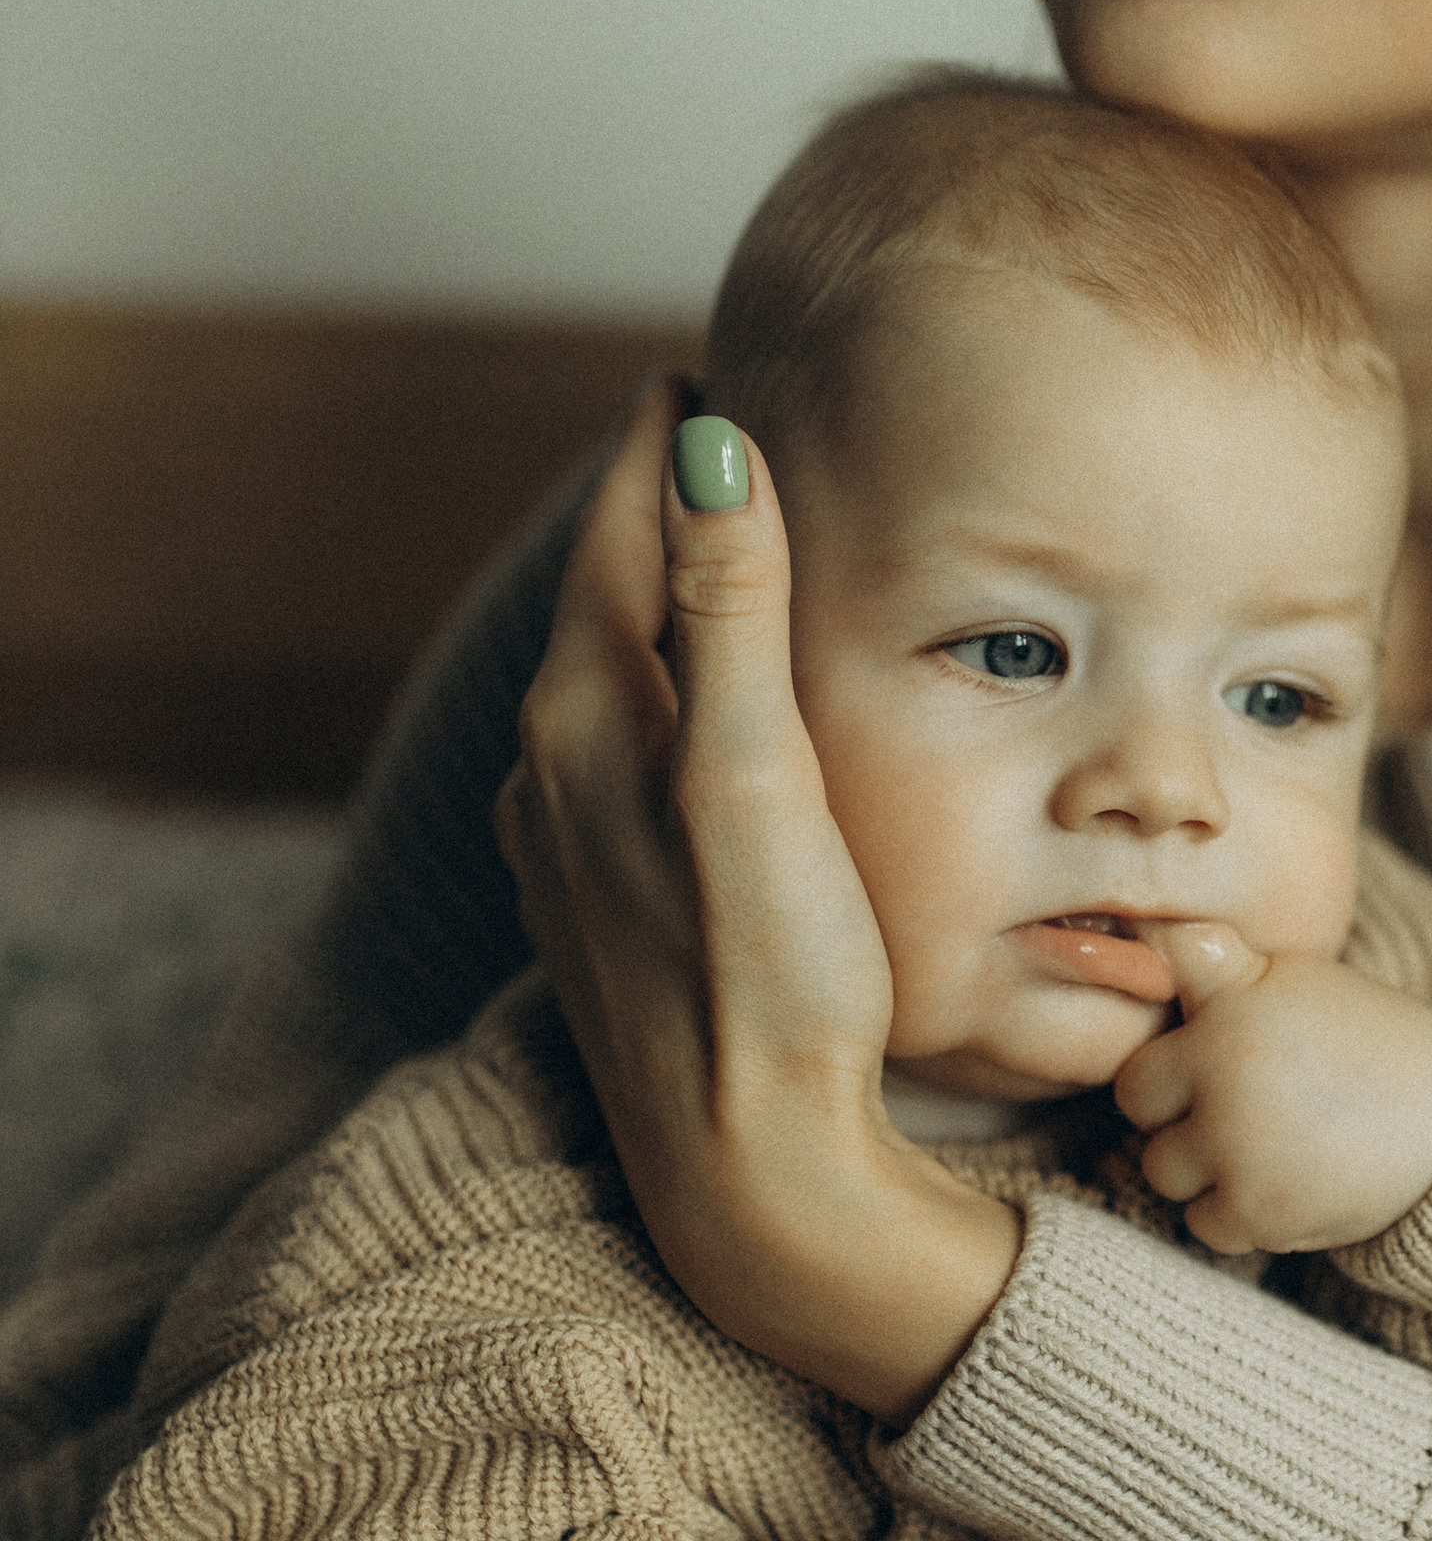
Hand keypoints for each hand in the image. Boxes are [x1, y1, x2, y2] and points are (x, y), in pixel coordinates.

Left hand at [496, 384, 1017, 1415]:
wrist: (747, 1171)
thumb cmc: (774, 980)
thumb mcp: (762, 773)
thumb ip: (732, 607)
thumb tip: (707, 444)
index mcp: (587, 720)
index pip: (622, 536)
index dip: (664, 448)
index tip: (694, 369)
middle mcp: (548, 773)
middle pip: (603, 601)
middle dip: (654, 516)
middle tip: (707, 437)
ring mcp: (562, 848)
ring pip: (603, 684)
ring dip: (651, 612)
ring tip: (707, 559)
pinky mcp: (593, 910)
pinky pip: (609, 760)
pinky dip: (652, 702)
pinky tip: (686, 725)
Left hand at [1116, 931, 1431, 1255]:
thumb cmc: (1358, 1039)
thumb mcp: (1288, 981)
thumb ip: (1211, 966)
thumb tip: (1138, 935)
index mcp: (1227, 1023)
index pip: (1137, 1072)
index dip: (1172, 1074)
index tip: (1213, 1072)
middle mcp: (1224, 1087)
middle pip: (1141, 1122)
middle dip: (1177, 1118)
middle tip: (1240, 1110)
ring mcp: (1240, 1155)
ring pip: (1166, 1175)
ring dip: (1202, 1168)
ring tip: (1262, 1144)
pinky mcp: (1262, 1213)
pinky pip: (1204, 1225)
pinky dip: (1234, 1214)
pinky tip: (1279, 1181)